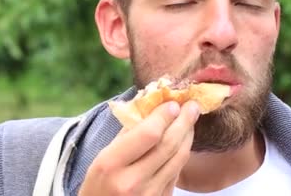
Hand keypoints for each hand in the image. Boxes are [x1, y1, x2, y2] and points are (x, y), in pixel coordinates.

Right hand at [79, 100, 199, 195]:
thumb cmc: (98, 184)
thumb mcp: (102, 157)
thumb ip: (127, 133)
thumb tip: (153, 107)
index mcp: (112, 164)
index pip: (148, 134)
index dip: (164, 116)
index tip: (172, 103)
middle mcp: (132, 181)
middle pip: (168, 145)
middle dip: (184, 121)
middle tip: (192, 105)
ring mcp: (149, 195)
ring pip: (178, 159)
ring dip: (187, 136)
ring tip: (191, 120)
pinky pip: (177, 173)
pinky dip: (181, 154)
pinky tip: (183, 141)